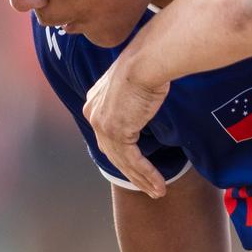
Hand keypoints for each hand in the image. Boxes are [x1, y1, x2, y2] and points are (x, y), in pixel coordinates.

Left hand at [84, 59, 170, 197]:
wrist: (148, 60)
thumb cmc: (148, 62)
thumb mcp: (135, 80)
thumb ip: (133, 95)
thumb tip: (146, 96)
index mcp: (95, 101)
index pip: (107, 134)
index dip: (123, 153)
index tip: (137, 165)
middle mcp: (93, 113)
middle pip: (113, 152)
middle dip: (132, 172)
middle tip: (148, 186)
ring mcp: (102, 125)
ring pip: (123, 161)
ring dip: (142, 179)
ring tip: (157, 191)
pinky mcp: (116, 132)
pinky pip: (132, 161)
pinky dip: (146, 174)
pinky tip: (158, 184)